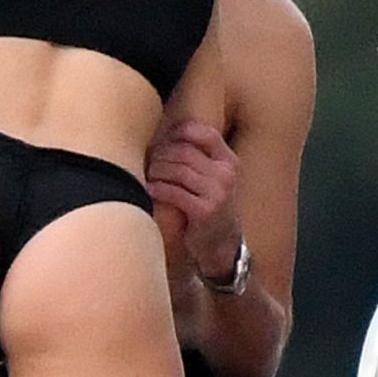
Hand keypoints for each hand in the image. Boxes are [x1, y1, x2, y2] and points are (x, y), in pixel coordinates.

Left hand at [145, 119, 241, 279]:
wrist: (222, 244)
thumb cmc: (210, 205)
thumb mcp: (213, 178)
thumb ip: (198, 157)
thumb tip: (164, 132)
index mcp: (228, 161)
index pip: (205, 133)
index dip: (181, 132)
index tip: (165, 139)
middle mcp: (226, 174)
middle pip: (184, 151)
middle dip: (161, 154)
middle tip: (150, 161)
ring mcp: (217, 193)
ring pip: (177, 170)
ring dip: (156, 171)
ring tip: (149, 175)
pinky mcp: (204, 211)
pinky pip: (174, 192)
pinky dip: (157, 189)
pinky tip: (150, 191)